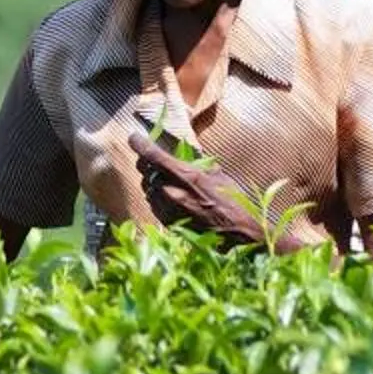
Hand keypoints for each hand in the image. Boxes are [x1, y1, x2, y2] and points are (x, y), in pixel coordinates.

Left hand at [132, 131, 317, 249]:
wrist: (239, 236)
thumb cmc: (234, 203)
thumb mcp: (220, 176)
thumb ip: (199, 166)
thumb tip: (187, 158)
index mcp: (188, 177)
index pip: (154, 157)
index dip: (140, 145)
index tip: (134, 137)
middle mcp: (174, 193)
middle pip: (146, 173)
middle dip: (146, 164)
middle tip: (150, 160)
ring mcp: (169, 210)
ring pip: (148, 190)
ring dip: (153, 183)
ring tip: (164, 180)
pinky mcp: (169, 223)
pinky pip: (154, 206)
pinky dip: (158, 198)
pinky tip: (169, 197)